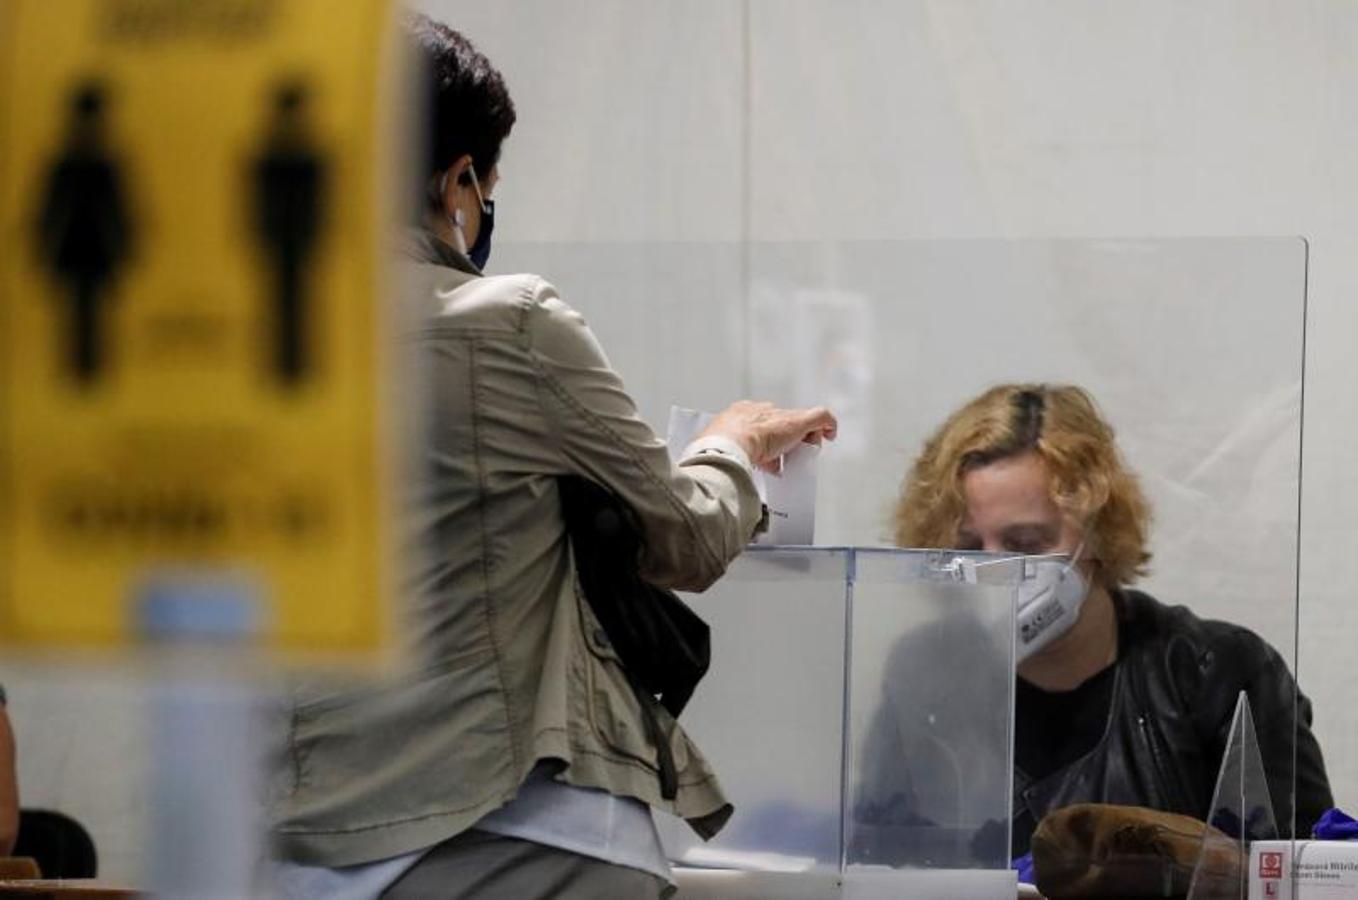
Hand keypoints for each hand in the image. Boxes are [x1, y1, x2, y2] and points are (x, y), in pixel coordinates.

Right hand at [699, 401, 837, 471]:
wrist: (728, 444)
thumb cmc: (717, 450)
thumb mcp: (713, 451)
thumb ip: (717, 459)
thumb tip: (721, 473)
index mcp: (737, 414)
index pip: (757, 425)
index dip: (765, 442)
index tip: (767, 459)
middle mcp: (758, 411)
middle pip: (778, 423)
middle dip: (783, 441)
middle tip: (782, 460)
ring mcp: (778, 416)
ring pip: (797, 424)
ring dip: (801, 440)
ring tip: (798, 457)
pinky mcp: (798, 421)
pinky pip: (820, 417)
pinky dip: (828, 424)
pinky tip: (830, 435)